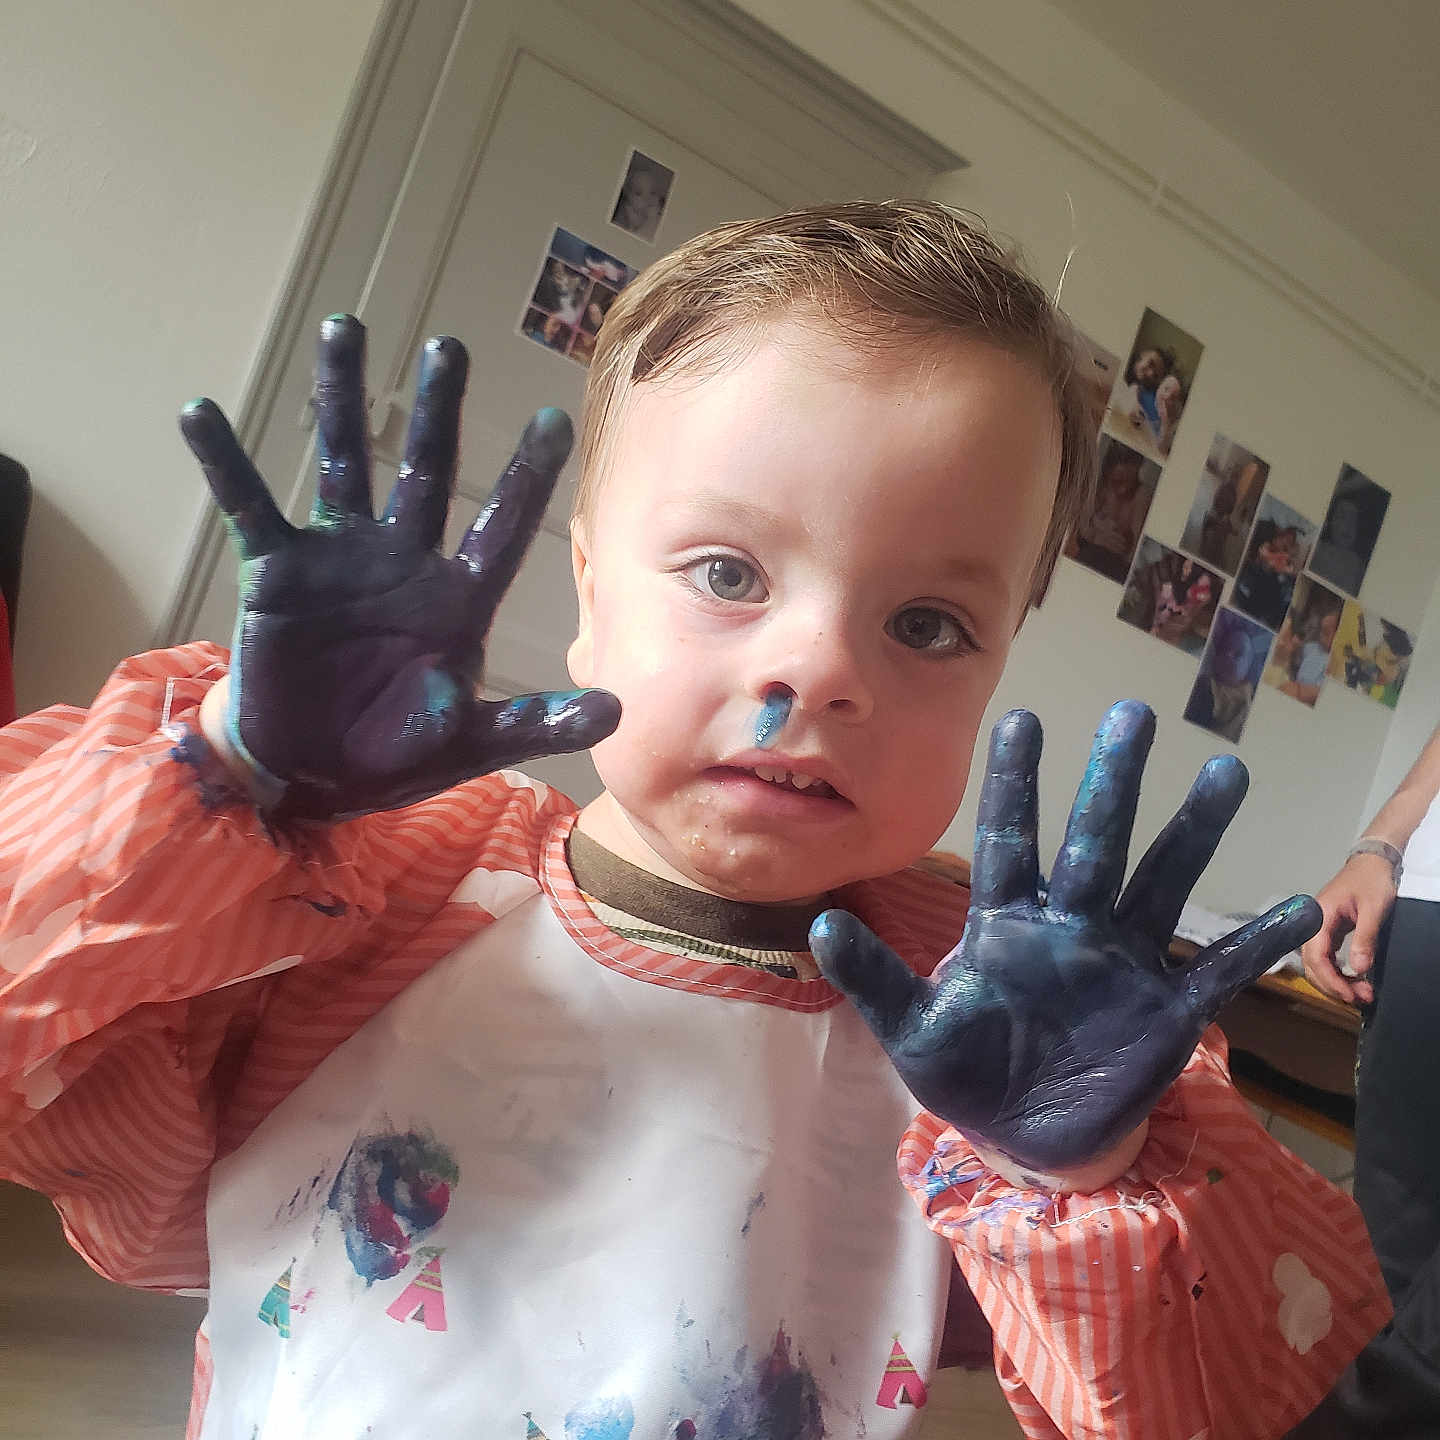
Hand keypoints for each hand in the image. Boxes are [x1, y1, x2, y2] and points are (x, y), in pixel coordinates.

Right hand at [180, 314, 619, 819]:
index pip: (501, 527)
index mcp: (458, 599)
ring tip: (343, 329)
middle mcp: (403, 562)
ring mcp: (340, 559)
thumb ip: (535, 722)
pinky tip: (200, 412)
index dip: (527, 476)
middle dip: (438, 411)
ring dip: (342, 400)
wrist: (313, 774)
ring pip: (346, 464)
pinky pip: (249, 505)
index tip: (555, 419)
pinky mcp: (275, 571)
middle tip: (448, 347)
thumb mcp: (472, 742)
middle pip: (427, 472)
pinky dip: (225, 463)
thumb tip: (618, 712)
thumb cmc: (396, 753)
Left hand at [810, 701, 1319, 1176]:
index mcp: (1006, 925)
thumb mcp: (912, 1030)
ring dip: (1193, 832)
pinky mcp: (1165, 1013)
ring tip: (1226, 770)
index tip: (1023, 718)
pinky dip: (1255, 946)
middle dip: (1110, 782)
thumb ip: (874, 977)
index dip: (1015, 784)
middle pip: (1093, 842)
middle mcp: (1069, 927)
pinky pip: (1216, 973)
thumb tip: (818, 921)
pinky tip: (1298, 910)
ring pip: (1160, 883)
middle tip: (1132, 713)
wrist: (1022, 1139)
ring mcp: (1122, 964)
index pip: (1009, 840)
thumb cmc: (966, 1072)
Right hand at [1300, 853, 1395, 1004]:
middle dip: (1334, 986)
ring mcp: (1320, 929)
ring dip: (1336, 981)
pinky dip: (1338, 972)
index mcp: (1319, 917)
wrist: (1372, 862)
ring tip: (1360, 992)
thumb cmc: (1371, 879)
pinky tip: (1353, 979)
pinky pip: (1327, 958)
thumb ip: (1364, 938)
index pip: (1315, 956)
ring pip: (1318, 964)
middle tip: (1360, 998)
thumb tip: (1360, 968)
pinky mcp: (1330, 931)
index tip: (1349, 994)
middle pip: (1312, 965)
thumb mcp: (1373, 909)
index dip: (1330, 979)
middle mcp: (1314, 925)